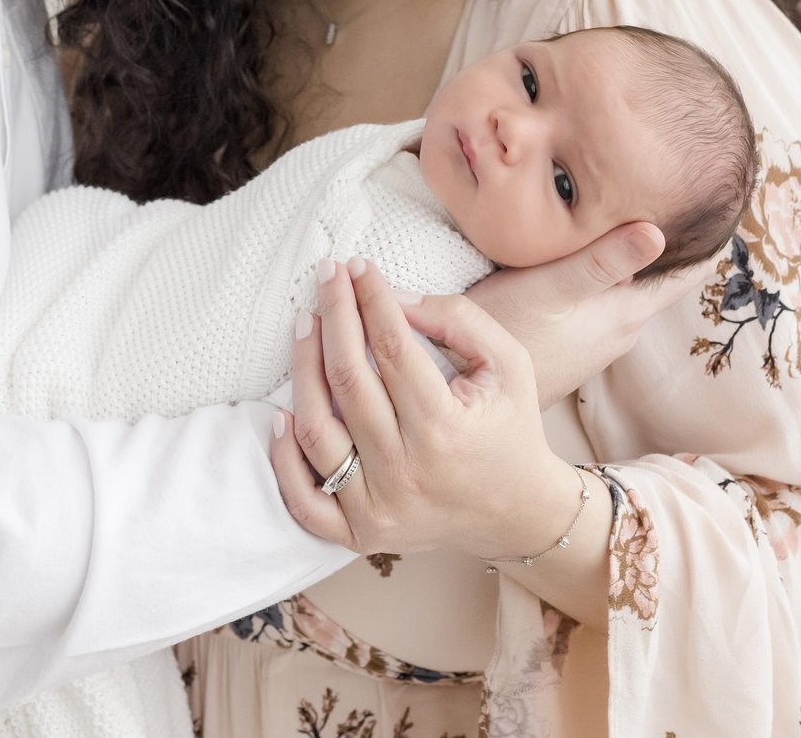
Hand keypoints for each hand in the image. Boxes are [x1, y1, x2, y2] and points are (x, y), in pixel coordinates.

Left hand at [268, 259, 574, 560]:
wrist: (518, 513)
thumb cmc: (510, 428)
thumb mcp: (507, 363)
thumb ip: (457, 319)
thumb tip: (391, 296)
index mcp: (446, 428)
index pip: (392, 347)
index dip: (370, 299)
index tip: (358, 266)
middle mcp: (407, 471)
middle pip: (348, 380)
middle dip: (333, 316)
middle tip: (327, 277)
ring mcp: (379, 508)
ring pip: (317, 431)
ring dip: (301, 369)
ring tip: (305, 323)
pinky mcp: (360, 535)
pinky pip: (304, 501)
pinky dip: (284, 459)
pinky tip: (282, 413)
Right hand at [467, 220, 704, 402]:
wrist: (459, 384)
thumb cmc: (504, 331)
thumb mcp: (549, 288)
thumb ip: (601, 262)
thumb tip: (659, 231)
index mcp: (625, 314)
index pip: (686, 275)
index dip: (709, 238)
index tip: (725, 199)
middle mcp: (620, 329)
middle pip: (660, 275)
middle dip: (672, 236)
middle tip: (681, 184)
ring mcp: (596, 338)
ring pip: (628, 285)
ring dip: (633, 252)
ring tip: (636, 203)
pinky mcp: (572, 340)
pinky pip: (602, 296)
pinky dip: (605, 268)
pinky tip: (586, 247)